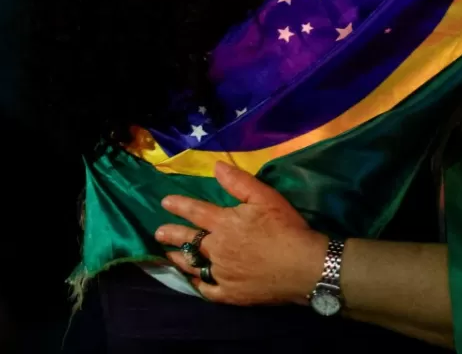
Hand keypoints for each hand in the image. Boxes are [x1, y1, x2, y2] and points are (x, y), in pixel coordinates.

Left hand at [156, 161, 326, 304]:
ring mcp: (221, 274)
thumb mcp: (266, 197)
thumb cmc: (286, 228)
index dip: (179, 206)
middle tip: (158, 233)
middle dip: (171, 235)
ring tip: (168, 255)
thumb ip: (239, 182)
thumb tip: (216, 166)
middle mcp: (217, 249)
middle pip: (188, 241)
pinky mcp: (230, 294)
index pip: (196, 212)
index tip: (165, 202)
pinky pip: (207, 290)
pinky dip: (198, 285)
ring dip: (179, 259)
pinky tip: (194, 282)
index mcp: (225, 224)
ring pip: (193, 266)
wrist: (302, 266)